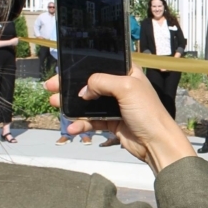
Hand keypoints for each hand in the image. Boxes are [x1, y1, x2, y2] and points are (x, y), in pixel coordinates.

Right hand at [44, 69, 194, 173]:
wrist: (156, 143)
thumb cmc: (148, 112)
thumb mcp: (126, 87)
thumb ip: (102, 81)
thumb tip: (84, 90)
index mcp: (127, 73)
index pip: (101, 65)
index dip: (82, 67)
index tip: (63, 70)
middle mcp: (120, 87)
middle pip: (90, 84)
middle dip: (69, 86)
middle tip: (51, 88)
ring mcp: (115, 105)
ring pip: (87, 103)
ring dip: (71, 105)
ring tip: (54, 104)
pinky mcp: (111, 122)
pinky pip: (91, 121)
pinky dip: (80, 124)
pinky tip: (72, 128)